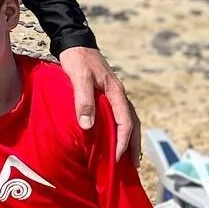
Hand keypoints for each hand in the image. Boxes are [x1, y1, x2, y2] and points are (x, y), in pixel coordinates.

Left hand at [58, 45, 139, 161]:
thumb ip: (83, 100)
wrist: (74, 42)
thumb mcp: (79, 78)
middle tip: (133, 165)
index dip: (123, 141)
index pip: (125, 121)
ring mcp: (114, 94)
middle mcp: (119, 94)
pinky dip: (121, 128)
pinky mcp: (106, 94)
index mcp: (115, 92)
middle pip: (132, 123)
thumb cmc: (77, 59)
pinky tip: (114, 137)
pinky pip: (119, 115)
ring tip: (127, 157)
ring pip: (128, 119)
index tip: (118, 157)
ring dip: (129, 138)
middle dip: (134, 145)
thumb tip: (88, 126)